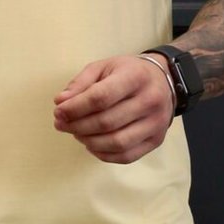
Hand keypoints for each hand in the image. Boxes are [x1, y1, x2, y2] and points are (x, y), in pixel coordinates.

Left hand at [52, 53, 175, 162]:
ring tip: (76, 134)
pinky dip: (103, 154)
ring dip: (88, 142)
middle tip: (61, 124)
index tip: (58, 112)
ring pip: (116, 143)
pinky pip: (125, 156)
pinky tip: (92, 144)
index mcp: (136, 77)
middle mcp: (150, 101)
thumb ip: (81, 83)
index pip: (101, 97)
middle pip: (106, 122)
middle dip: (77, 126)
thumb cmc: (129, 73)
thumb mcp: (104, 67)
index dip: (75, 108)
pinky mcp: (156, 140)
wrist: (165, 81)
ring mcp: (156, 123)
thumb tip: (61, 103)